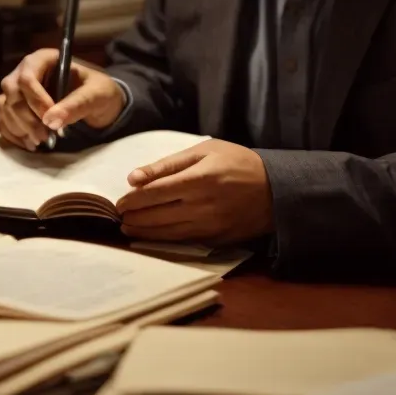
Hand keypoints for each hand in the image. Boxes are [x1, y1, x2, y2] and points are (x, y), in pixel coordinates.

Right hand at [0, 48, 126, 150]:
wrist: (96, 103)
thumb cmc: (97, 91)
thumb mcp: (96, 94)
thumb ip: (76, 104)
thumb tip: (52, 121)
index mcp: (43, 59)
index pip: (27, 78)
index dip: (35, 100)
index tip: (50, 120)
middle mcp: (25, 71)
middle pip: (12, 93)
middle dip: (27, 118)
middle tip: (45, 136)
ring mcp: (17, 90)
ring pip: (5, 108)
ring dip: (20, 128)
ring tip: (41, 141)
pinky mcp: (14, 107)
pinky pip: (3, 120)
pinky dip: (14, 134)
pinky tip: (30, 143)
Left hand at [116, 139, 273, 243]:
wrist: (276, 189)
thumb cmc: (237, 163)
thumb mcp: (204, 151)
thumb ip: (167, 165)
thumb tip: (134, 178)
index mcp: (199, 179)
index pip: (154, 193)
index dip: (132, 200)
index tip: (119, 203)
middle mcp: (203, 205)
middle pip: (157, 216)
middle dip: (133, 218)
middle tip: (119, 217)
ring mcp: (210, 225)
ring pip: (167, 233)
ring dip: (144, 232)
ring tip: (128, 229)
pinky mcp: (217, 239)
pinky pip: (183, 242)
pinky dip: (163, 241)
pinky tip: (150, 237)